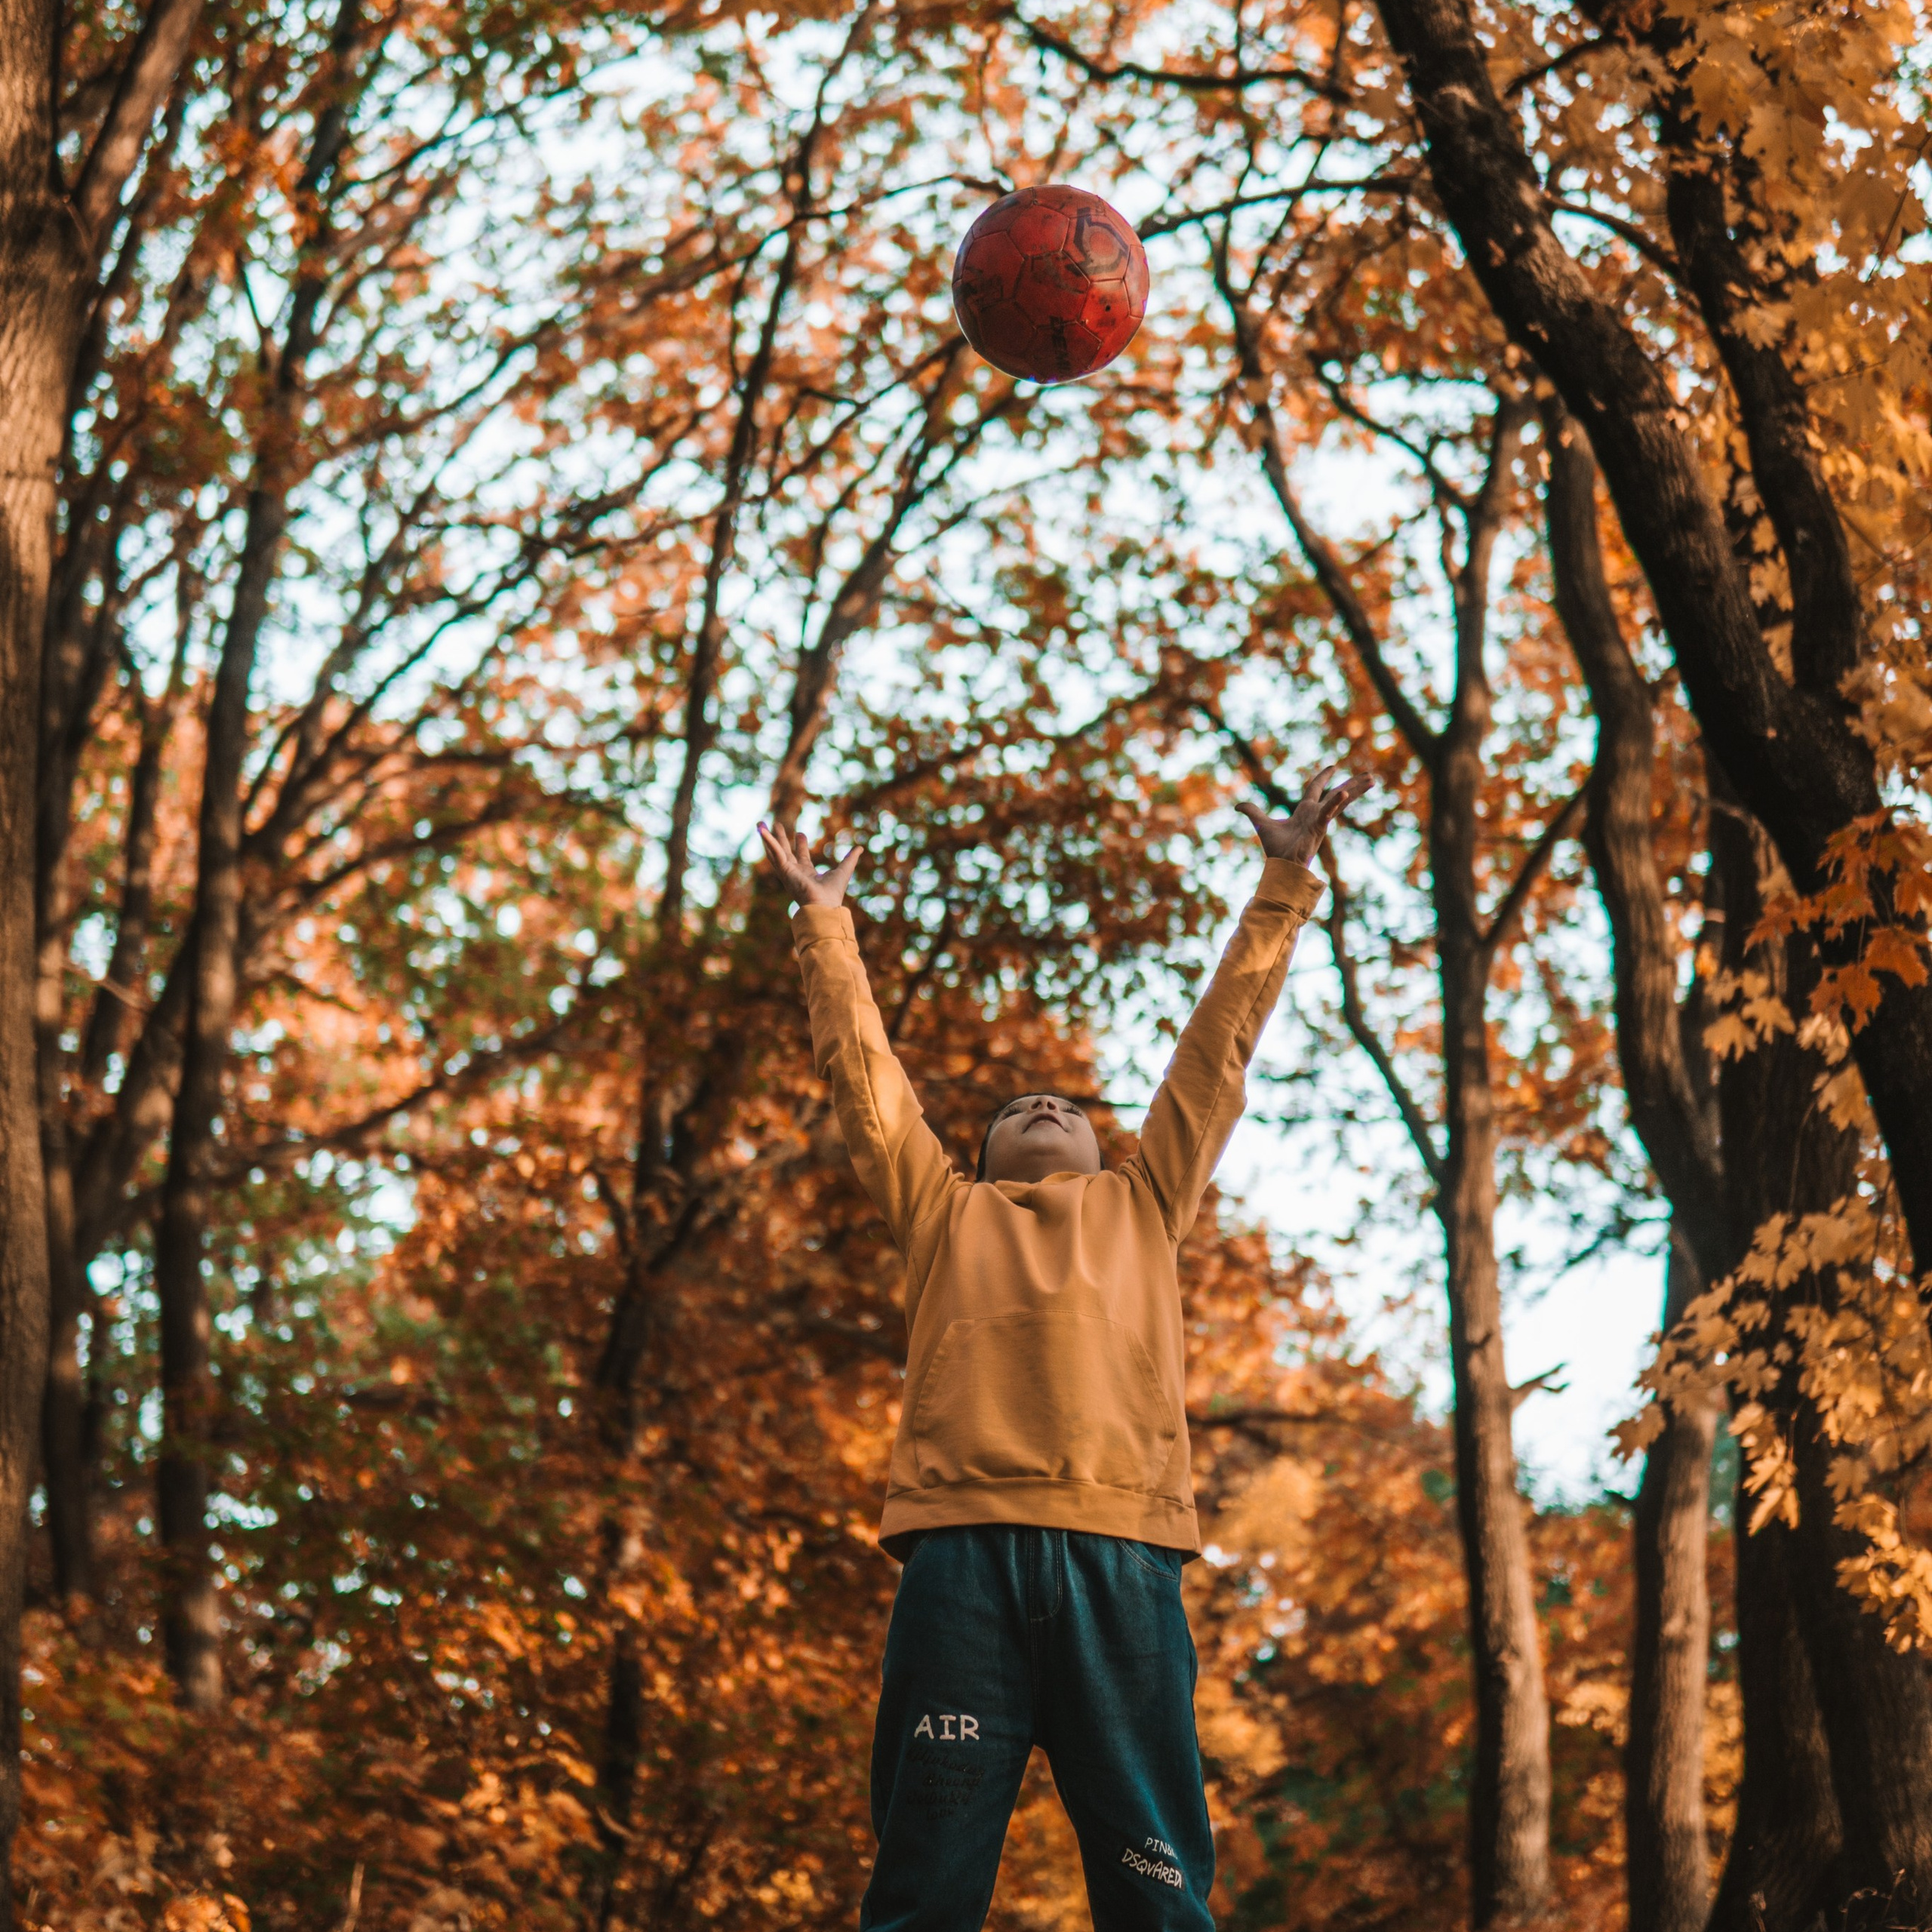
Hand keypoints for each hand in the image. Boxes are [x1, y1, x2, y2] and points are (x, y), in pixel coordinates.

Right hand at [757, 821, 860, 907]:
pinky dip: (768, 841)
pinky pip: (774, 853)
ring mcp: (787, 871)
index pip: (801, 856)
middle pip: (785, 851)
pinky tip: (762, 830)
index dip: (800, 844)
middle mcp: (794, 872)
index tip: (799, 833)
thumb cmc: (833, 894)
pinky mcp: (784, 870)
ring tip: (761, 824)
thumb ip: (850, 859)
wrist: (824, 906)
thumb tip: (860, 848)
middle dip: (780, 838)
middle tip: (776, 824)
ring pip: (774, 851)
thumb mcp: (844, 870)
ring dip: (768, 837)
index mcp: (807, 873)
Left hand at [1236, 763, 1371, 865]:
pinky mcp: (1319, 827)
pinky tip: (1344, 794)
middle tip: (1370, 776)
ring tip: (1371, 779)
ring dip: (1355, 789)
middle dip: (1353, 784)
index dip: (1324, 777)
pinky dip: (1336, 803)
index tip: (1334, 766)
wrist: (1281, 865)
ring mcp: (1320, 819)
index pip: (1317, 788)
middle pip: (1338, 793)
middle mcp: (1316, 813)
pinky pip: (1328, 812)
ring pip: (1340, 800)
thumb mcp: (1262, 823)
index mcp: (1305, 810)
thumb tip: (1237, 806)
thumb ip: (1252, 812)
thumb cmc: (1276, 848)